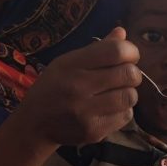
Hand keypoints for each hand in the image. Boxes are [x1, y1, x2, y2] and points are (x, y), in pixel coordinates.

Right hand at [16, 27, 139, 147]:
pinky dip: (123, 111)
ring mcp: (86, 111)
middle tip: (124, 77)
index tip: (129, 56)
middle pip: (128, 74)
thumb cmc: (53, 88)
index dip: (130, 52)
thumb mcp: (66, 63)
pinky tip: (110, 109)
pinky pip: (125, 116)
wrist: (34, 124)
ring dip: (128, 93)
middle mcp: (78, 87)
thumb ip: (96, 50)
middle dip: (132, 73)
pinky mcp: (93, 131)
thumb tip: (122, 33)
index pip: (115, 51)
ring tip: (117, 93)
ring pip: (130, 96)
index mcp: (71, 65)